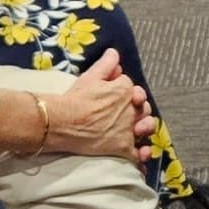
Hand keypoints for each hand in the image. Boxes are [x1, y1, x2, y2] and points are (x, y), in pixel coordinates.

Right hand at [28, 50, 155, 160]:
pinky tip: (142, 155)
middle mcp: (131, 109)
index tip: (118, 95)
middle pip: (143, 108)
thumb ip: (106, 64)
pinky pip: (137, 155)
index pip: (132, 88)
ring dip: (144, 128)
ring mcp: (128, 130)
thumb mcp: (90, 76)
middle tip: (129, 112)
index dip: (127, 92)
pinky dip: (141, 155)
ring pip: (146, 128)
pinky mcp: (123, 148)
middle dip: (139, 109)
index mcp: (125, 90)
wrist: (62, 122)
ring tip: (138, 130)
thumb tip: (115, 53)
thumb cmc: (74, 98)